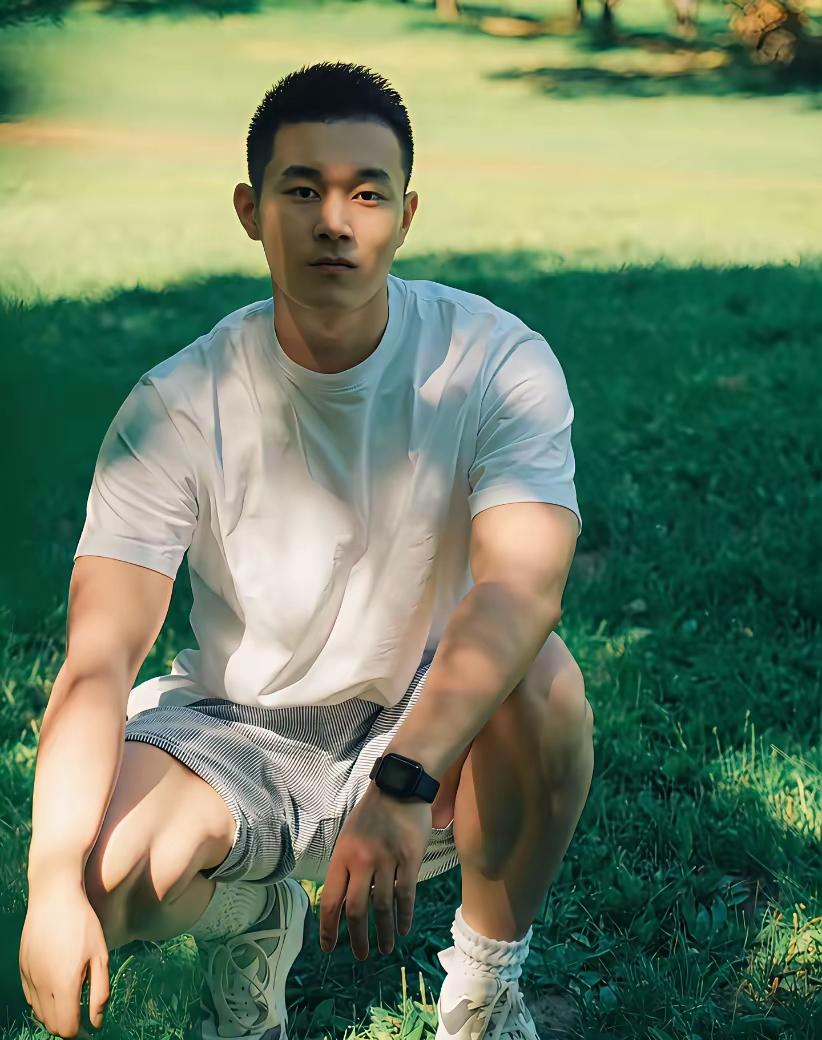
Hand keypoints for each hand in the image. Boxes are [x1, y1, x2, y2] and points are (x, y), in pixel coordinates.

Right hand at [19, 879, 109, 1038]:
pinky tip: (57, 985)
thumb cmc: (83, 924)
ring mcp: (29, 977)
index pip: (67, 1029)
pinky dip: (43, 1000)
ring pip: (39, 1013)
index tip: (90, 1025)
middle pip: (52, 1025)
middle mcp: (42, 985)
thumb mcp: (100, 956)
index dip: (80, 1031)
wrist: (54, 897)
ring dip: (55, 1013)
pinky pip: (31, 997)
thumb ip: (100, 992)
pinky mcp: (22, 968)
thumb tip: (96, 1023)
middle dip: (67, 1025)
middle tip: (83, 1013)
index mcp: (64, 984)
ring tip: (72, 998)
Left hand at [319, 783, 431, 958]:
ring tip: (385, 948)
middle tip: (361, 955)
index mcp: (342, 856)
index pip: (331, 900)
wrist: (399, 787)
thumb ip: (346, 867)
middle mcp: (361, 860)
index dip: (328, 928)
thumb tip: (342, 902)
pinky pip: (406, 894)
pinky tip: (404, 928)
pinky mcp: (409, 858)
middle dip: (357, 938)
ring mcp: (386, 859)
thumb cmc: (372, 814)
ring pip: (382, 906)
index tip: (329, 947)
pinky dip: (404, 916)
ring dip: (384, 933)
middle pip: (356, 910)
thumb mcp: (348, 837)